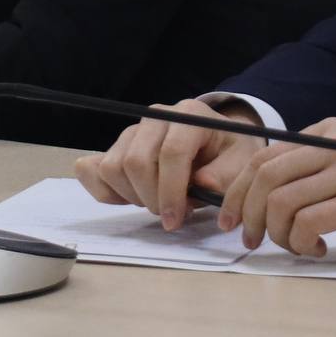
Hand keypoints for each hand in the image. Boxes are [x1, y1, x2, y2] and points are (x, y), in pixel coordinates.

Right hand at [75, 98, 266, 230]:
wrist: (219, 142)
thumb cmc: (230, 153)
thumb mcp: (242, 163)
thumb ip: (226, 175)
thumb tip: (202, 183)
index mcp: (190, 115)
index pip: (170, 153)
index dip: (171, 192)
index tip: (176, 221)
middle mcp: (157, 116)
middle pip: (135, 161)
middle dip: (151, 198)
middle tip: (171, 215)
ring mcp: (133, 129)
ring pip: (112, 167)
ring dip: (132, 196)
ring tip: (157, 202)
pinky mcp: (117, 145)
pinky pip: (93, 169)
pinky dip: (106, 191)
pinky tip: (131, 198)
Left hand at [217, 119, 335, 254]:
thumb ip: (320, 169)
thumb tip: (269, 198)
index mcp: (328, 133)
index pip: (265, 156)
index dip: (238, 190)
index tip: (231, 218)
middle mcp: (333, 146)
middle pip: (263, 176)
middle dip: (245, 213)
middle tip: (247, 240)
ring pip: (279, 202)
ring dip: (276, 234)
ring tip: (294, 247)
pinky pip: (305, 224)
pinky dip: (300, 243)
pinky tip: (317, 250)